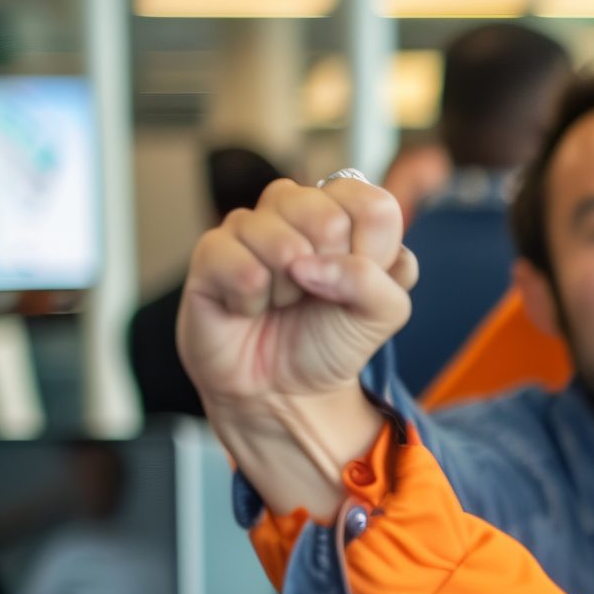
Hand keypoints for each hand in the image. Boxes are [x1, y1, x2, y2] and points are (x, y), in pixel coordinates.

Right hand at [179, 174, 415, 411]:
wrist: (284, 389)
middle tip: (314, 294)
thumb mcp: (382, 315)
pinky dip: (253, 302)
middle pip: (326, 216)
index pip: (372, 204)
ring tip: (282, 302)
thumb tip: (310, 262)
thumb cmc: (331, 341)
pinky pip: (241, 268)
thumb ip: (375, 280)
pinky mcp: (211, 251)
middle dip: (330, 273)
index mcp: (345, 214)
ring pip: (282, 242)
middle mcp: (296, 211)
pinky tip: (249, 307)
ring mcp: (250, 227)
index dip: (373, 252)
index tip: (358, 282)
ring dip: (290, 291)